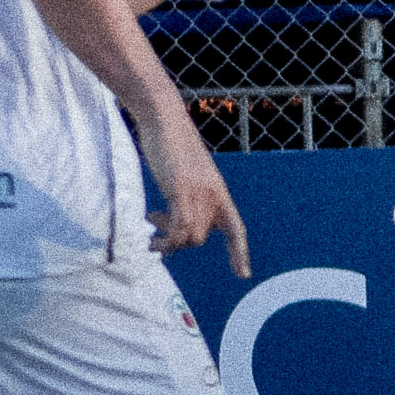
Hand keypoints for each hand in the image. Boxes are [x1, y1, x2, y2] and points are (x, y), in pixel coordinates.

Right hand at [142, 112, 247, 272]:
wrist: (166, 119)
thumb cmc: (172, 144)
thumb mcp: (187, 174)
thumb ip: (189, 194)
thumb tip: (177, 216)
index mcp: (219, 192)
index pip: (236, 228)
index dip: (239, 252)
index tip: (243, 275)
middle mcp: (214, 195)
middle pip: (202, 237)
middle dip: (178, 239)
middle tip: (156, 221)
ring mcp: (199, 193)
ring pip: (190, 237)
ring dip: (167, 239)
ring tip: (151, 221)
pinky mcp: (181, 190)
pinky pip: (178, 227)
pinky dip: (164, 236)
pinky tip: (151, 223)